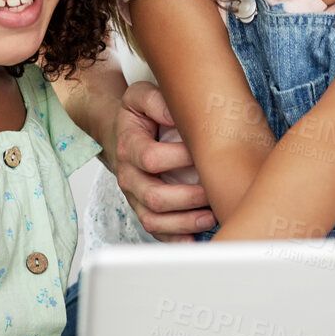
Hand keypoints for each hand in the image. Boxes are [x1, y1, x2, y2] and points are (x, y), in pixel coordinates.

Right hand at [110, 80, 213, 241]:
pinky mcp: (144, 211)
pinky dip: (176, 239)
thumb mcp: (141, 96)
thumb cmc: (139, 116)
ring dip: (186, 221)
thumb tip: (175, 115)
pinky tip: (196, 238)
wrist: (121, 134)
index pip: (150, 158)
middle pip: (154, 196)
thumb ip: (156, 101)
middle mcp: (129, 176)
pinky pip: (157, 232)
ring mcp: (135, 197)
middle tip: (213, 190)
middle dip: (187, 197)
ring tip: (212, 215)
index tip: (202, 153)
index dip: (178, 158)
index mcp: (129, 146)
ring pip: (155, 219)